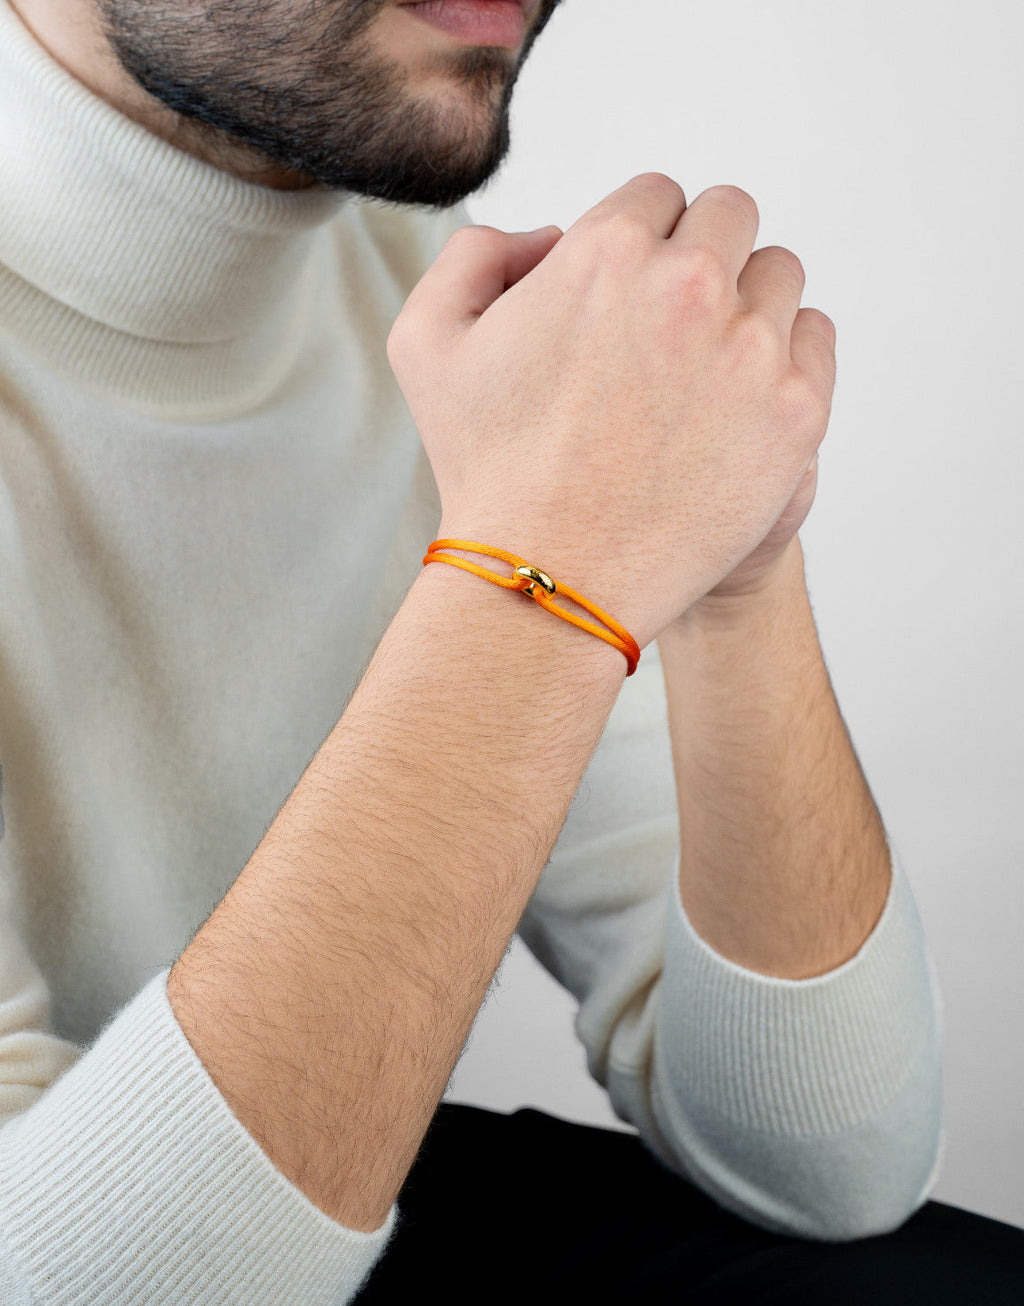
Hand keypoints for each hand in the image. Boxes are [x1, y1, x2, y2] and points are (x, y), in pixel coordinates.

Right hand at [388, 174, 835, 646]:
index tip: (627, 297)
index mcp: (607, 250)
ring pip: (778, 275)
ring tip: (702, 367)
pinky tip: (739, 398)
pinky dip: (785, 356)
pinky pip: (815, 339)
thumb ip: (474, 254)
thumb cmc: (486, 470)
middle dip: (698, 256)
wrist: (551, 579)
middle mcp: (690, 284)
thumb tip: (550, 236)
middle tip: (669, 324)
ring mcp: (753, 349)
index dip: (638, 243)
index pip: (657, 196)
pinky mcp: (797, 411)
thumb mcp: (426, 342)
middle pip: (728, 218)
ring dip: (745, 302)